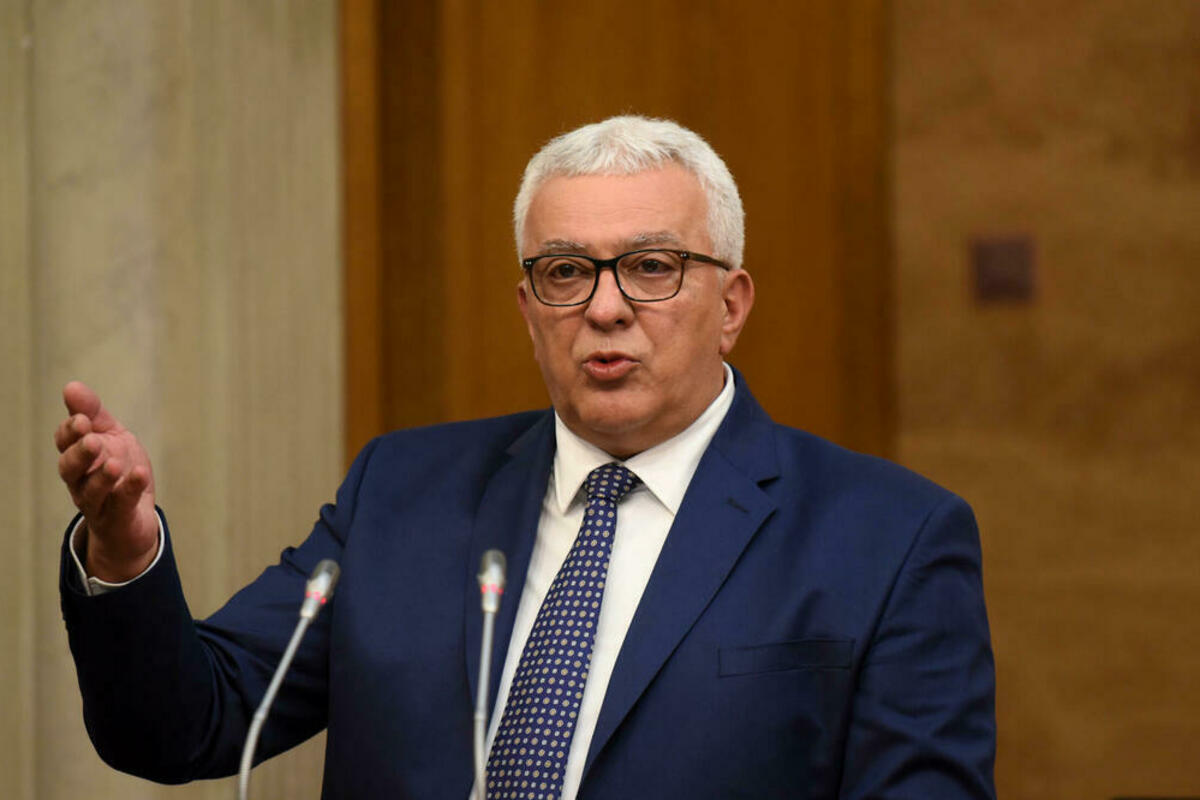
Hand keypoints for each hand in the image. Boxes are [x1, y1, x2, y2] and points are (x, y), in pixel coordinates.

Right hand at [55, 382, 158, 581]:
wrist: (133, 519)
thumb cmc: (119, 470)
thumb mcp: (110, 436)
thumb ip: (93, 413)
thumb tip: (70, 386)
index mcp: (78, 457)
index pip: (65, 442)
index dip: (70, 431)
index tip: (82, 419)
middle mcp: (80, 481)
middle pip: (70, 469)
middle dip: (80, 453)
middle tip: (93, 440)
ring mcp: (97, 503)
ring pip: (90, 492)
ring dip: (102, 476)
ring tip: (115, 463)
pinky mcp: (117, 519)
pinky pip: (121, 505)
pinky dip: (129, 490)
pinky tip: (140, 475)